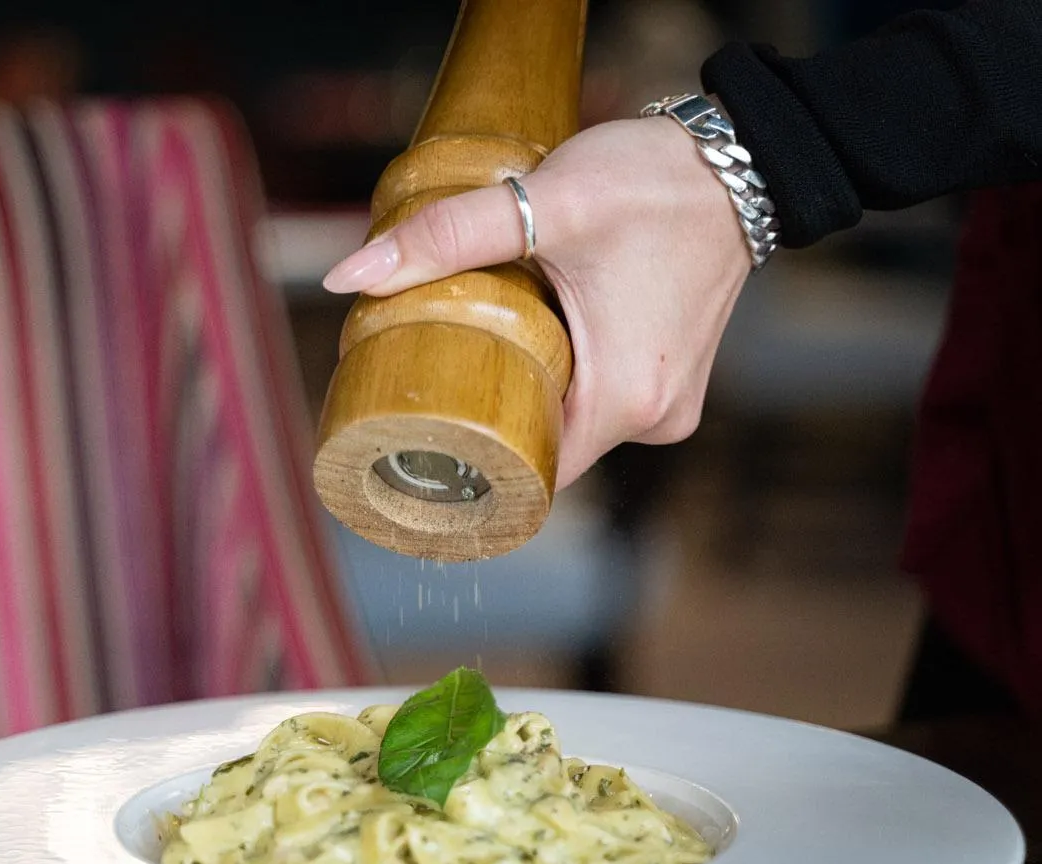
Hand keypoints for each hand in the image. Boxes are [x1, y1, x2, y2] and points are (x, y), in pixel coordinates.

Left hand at [322, 116, 750, 490]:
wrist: (743, 158)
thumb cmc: (656, 182)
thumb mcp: (543, 204)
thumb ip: (446, 237)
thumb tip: (348, 275)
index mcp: (626, 399)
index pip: (530, 477)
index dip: (469, 470)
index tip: (415, 445)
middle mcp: (654, 417)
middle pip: (543, 450)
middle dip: (484, 420)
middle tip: (424, 382)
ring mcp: (669, 403)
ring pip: (568, 424)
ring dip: (523, 395)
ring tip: (472, 353)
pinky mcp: (671, 381)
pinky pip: (598, 400)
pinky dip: (560, 380)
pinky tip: (526, 344)